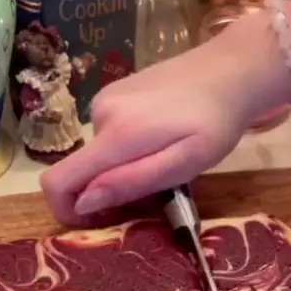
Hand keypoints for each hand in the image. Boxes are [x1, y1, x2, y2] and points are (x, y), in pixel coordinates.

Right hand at [40, 25, 260, 226]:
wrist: (232, 69)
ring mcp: (105, 98)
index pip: (58, 180)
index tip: (97, 221)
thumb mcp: (183, 164)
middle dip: (107, 191)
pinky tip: (159, 142)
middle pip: (82, 170)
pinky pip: (107, 135)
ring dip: (120, 170)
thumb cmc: (215, 124)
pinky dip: (124, 150)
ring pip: (97, 154)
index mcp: (115, 136)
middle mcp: (99, 114)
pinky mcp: (114, 91)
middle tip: (154, 193)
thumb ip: (130, 182)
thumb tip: (82, 203)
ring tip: (164, 163)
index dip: (66, 211)